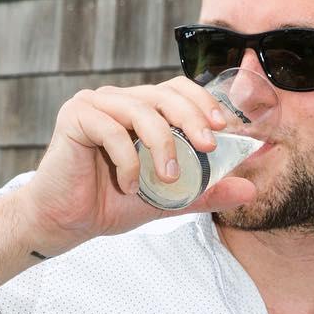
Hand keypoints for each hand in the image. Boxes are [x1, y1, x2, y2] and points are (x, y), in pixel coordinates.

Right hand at [24, 77, 257, 255]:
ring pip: (141, 110)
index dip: (202, 103)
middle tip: (208, 147)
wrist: (64, 223)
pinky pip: (111, 130)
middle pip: (164, 94)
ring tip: (168, 178)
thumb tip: (249, 191)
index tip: (221, 130)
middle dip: (192, 118)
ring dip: (162, 145)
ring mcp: (95, 104)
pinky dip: (127, 161)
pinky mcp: (75, 116)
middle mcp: (118, 100)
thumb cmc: (110, 205)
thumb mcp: (168, 200)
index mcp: (140, 111)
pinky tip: (126, 186)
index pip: (177, 91)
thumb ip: (204, 191)